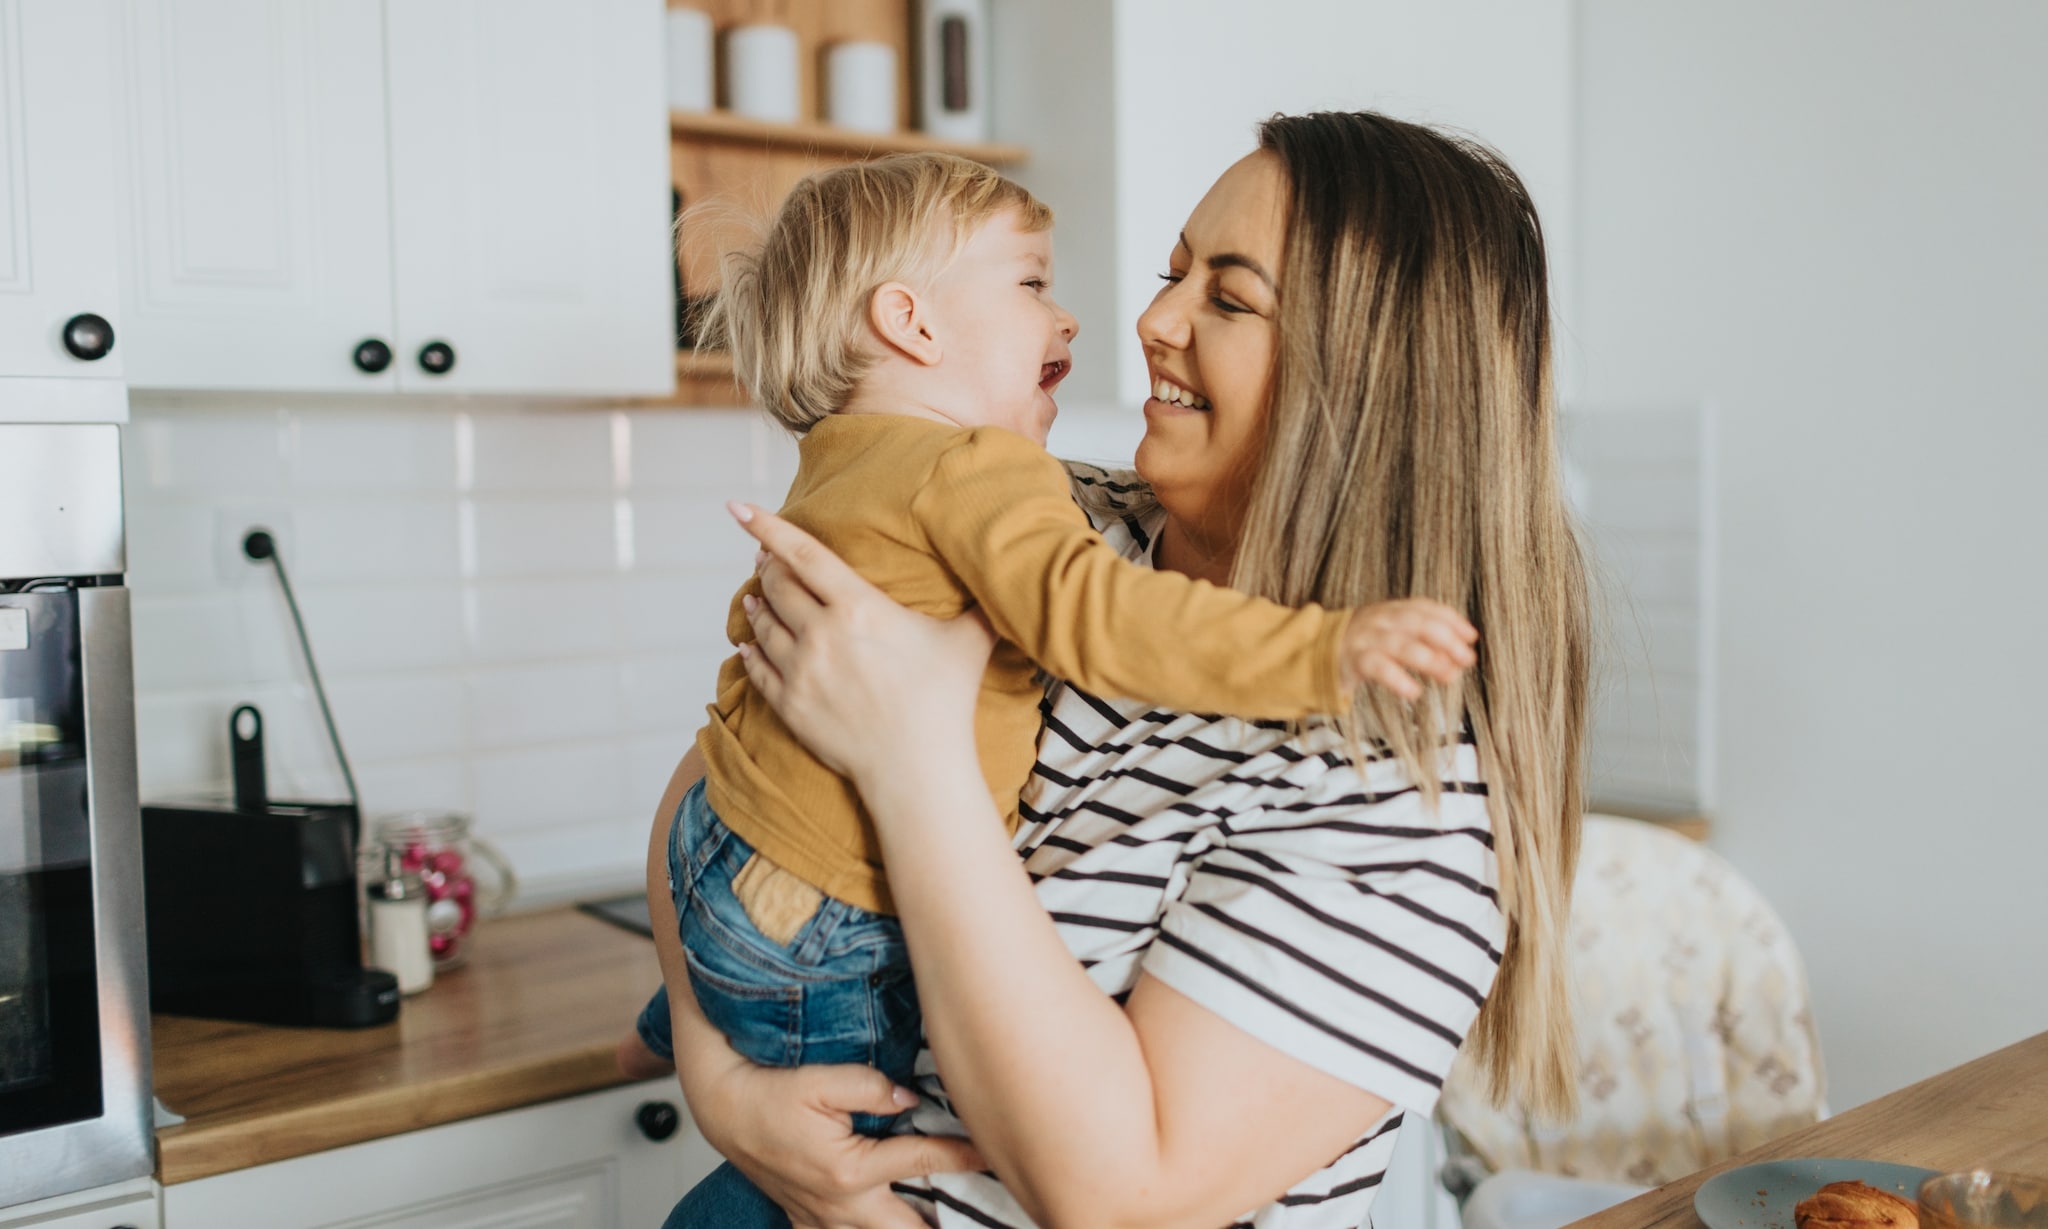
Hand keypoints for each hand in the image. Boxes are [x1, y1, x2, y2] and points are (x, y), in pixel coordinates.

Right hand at [690, 1056, 985, 1228]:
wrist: (725, 1111)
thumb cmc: (771, 1093)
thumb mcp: (821, 1078)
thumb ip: (871, 1087)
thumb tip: (912, 1098)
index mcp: (850, 1171)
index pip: (921, 1160)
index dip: (961, 1155)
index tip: (991, 1151)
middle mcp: (840, 1204)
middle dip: (944, 1223)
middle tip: (980, 1211)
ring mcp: (823, 1218)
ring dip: (912, 1228)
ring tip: (946, 1219)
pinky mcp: (808, 1219)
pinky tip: (894, 1220)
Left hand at [727, 502, 996, 786]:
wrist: (916, 770)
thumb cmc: (945, 702)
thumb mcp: (969, 642)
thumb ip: (980, 605)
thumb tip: (1006, 578)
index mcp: (859, 608)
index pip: (804, 554)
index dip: (768, 527)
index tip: (739, 508)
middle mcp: (821, 633)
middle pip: (778, 584)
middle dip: (768, 564)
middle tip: (767, 556)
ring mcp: (800, 670)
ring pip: (763, 623)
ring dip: (757, 603)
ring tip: (756, 594)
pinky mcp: (789, 705)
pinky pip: (757, 667)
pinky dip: (750, 649)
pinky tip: (749, 642)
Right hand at [1338, 599, 1478, 699]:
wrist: (1315, 653)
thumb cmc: (1362, 645)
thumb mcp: (1390, 633)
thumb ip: (1422, 640)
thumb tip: (1459, 657)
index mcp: (1391, 610)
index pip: (1425, 608)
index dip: (1451, 620)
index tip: (1472, 636)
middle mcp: (1380, 620)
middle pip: (1417, 623)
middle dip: (1446, 639)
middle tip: (1467, 658)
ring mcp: (1365, 639)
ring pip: (1401, 644)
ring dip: (1430, 659)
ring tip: (1450, 676)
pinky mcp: (1352, 661)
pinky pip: (1377, 668)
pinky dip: (1398, 679)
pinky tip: (1414, 692)